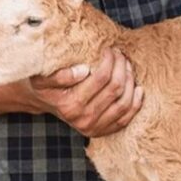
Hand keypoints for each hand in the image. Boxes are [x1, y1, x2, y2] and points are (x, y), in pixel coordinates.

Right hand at [20, 48, 143, 136]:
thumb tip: (83, 71)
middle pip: (115, 88)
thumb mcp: (42, 76)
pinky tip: (138, 88)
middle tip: (119, 54)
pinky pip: (125, 118)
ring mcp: (93, 128)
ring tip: (126, 65)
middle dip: (121, 66)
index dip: (110, 60)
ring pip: (124, 102)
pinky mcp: (101, 131)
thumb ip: (59, 75)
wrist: (43, 101)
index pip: (101, 77)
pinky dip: (135, 103)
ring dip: (130, 81)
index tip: (108, 49)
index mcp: (70, 105)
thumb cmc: (45, 84)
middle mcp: (83, 119)